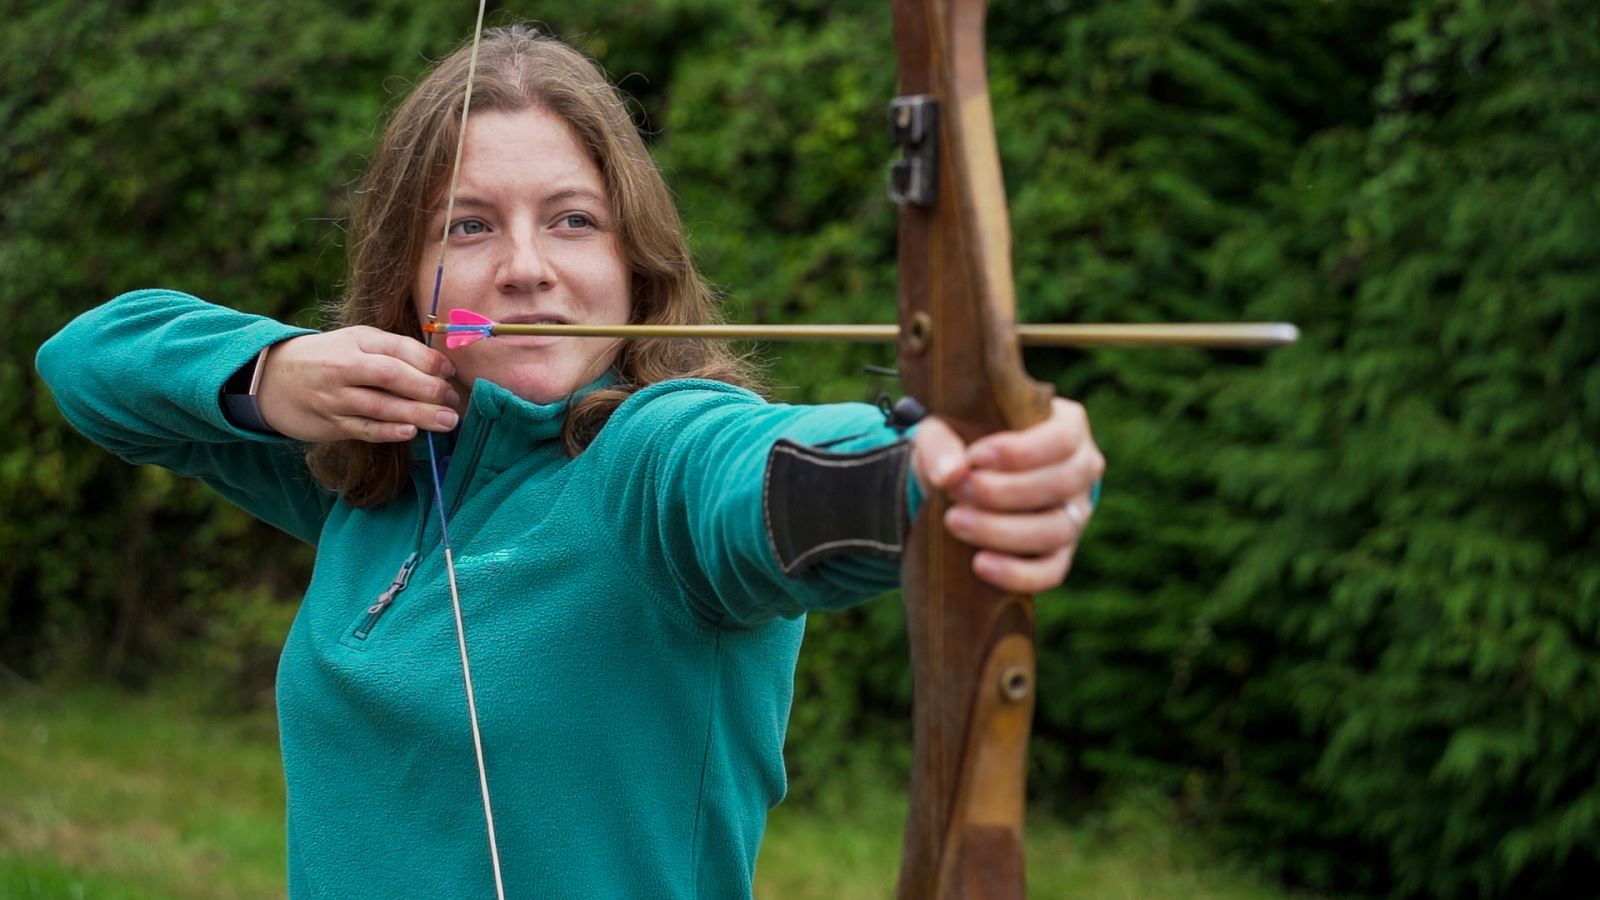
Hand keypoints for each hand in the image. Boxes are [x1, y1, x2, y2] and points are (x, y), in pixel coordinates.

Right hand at [255, 327, 462, 442]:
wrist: (271, 378)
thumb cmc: (328, 358)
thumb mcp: (355, 342)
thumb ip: (392, 351)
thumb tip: (440, 368)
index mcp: (357, 340)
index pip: (398, 348)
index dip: (429, 361)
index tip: (451, 372)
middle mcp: (345, 366)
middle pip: (392, 376)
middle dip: (428, 389)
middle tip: (453, 401)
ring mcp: (336, 396)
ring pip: (381, 406)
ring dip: (418, 414)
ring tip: (446, 421)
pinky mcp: (330, 423)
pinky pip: (363, 429)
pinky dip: (388, 432)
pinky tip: (410, 433)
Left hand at [911, 397, 1103, 592]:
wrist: (965, 481)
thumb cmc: (964, 444)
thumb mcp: (946, 430)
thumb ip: (941, 444)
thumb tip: (949, 474)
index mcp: (1068, 426)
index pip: (1063, 438)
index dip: (1021, 451)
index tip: (975, 457)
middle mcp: (1081, 471)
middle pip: (1060, 485)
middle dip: (1003, 491)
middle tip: (957, 490)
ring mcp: (1076, 515)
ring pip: (1056, 530)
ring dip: (1002, 529)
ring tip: (955, 521)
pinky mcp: (1062, 554)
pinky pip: (1052, 571)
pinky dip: (1017, 573)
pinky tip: (981, 564)